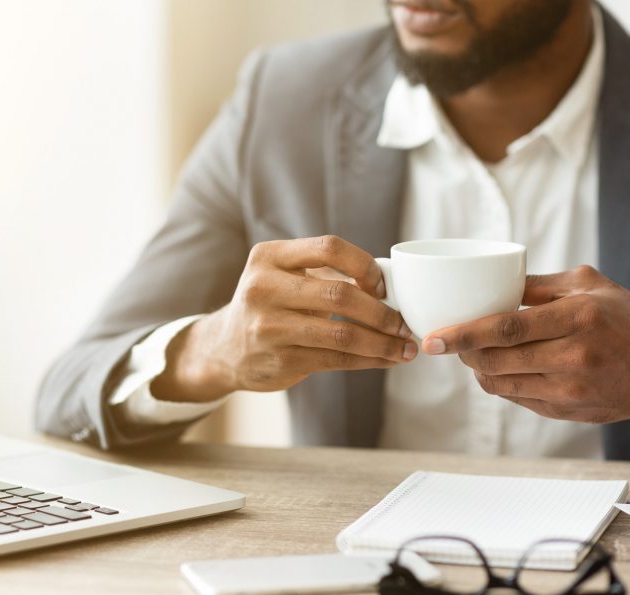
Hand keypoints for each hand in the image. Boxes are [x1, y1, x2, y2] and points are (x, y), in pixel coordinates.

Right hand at [152, 235, 415, 401]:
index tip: (383, 285)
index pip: (329, 247)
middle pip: (339, 293)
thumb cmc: (271, 304)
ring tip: (405, 347)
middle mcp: (264, 288)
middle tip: (404, 322)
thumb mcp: (284, 276)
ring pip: (342, 333)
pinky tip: (387, 359)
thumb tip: (392, 284)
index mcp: (269, 257)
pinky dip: (369, 360)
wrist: (224, 348)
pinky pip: (337, 359)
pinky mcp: (281, 360)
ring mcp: (270, 327)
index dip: (364, 264)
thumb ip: (326, 272)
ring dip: (382, 342)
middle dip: (381, 311)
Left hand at [422, 266, 629, 431]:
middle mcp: (574, 357)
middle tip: (446, 340)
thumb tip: (494, 282)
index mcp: (578, 318)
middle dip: (463, 352)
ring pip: (501, 384)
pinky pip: (518, 399)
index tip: (432, 338)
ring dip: (478, 369)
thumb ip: (540, 284)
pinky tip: (501, 367)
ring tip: (472, 351)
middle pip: (496, 360)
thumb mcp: (591, 286)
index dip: (463, 335)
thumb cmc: (629, 321)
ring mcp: (570, 391)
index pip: (506, 329)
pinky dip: (500, 383)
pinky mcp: (567, 413)